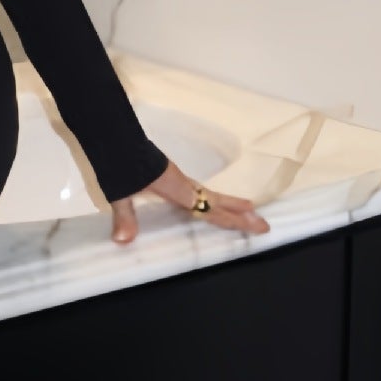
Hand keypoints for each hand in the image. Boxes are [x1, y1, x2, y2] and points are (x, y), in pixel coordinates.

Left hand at [110, 159, 268, 244]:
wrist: (116, 140)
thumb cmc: (121, 166)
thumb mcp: (121, 193)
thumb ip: (125, 217)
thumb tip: (123, 240)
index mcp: (178, 190)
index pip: (211, 209)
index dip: (232, 219)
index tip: (255, 225)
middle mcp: (184, 184)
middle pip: (217, 201)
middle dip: (240, 213)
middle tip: (263, 222)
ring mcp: (178, 178)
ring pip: (210, 194)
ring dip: (230, 204)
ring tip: (249, 210)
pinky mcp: (171, 175)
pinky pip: (199, 190)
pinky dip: (212, 199)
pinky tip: (209, 202)